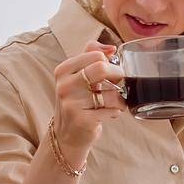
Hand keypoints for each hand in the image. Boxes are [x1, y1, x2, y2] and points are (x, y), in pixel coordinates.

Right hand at [52, 40, 125, 162]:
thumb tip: (112, 48)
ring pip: (111, 92)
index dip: (110, 63)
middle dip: (118, 76)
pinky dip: (116, 112)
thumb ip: (91, 55)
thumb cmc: (77, 102)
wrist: (66, 135)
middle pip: (102, 68)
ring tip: (113, 104)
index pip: (96, 55)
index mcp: (63, 70)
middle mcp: (65, 85)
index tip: (110, 74)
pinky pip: (112, 110)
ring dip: (120, 99)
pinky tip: (108, 114)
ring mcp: (72, 103)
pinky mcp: (82, 120)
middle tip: (118, 85)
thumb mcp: (77, 75)